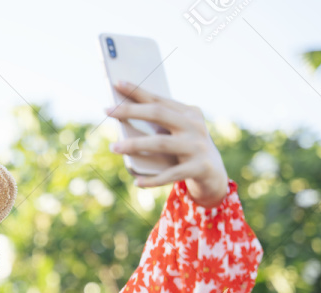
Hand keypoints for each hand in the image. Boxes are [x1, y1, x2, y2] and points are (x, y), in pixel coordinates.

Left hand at [106, 80, 228, 207]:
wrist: (214, 175)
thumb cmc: (184, 150)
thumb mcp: (174, 135)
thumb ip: (156, 127)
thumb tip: (121, 121)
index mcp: (189, 113)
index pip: (158, 100)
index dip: (137, 91)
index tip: (116, 83)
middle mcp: (194, 126)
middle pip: (158, 114)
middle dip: (131, 110)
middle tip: (106, 110)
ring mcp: (198, 147)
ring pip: (161, 143)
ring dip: (135, 145)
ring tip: (113, 147)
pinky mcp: (200, 168)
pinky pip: (171, 174)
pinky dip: (153, 180)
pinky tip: (137, 182)